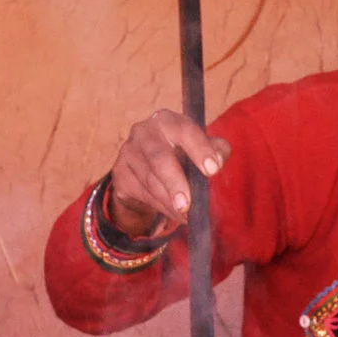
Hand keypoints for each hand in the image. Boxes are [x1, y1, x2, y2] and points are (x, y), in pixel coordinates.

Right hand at [105, 110, 230, 237]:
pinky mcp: (120, 174)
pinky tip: (175, 214)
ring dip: (170, 203)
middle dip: (174, 183)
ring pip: (150, 182)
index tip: (212, 170)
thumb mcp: (202, 147)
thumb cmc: (181, 153)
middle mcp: (144, 132)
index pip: (184, 131)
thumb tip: (218, 160)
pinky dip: (161, 207)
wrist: (145, 166)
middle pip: (159, 158)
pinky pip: (141, 194)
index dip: (200, 150)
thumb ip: (217, 150)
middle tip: (187, 205)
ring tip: (188, 216)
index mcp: (168, 120)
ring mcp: (128, 152)